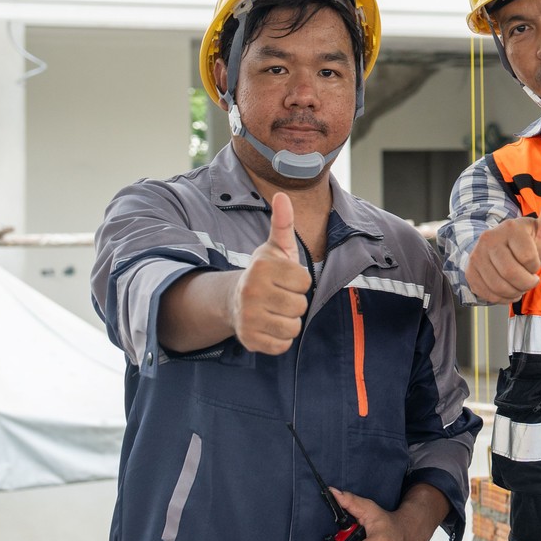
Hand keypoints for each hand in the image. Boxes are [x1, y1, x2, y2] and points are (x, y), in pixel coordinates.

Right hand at [230, 192, 314, 354]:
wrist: (235, 301)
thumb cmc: (265, 273)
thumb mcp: (275, 248)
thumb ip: (282, 223)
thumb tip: (282, 194)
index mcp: (261, 267)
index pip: (305, 281)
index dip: (299, 281)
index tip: (285, 278)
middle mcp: (251, 292)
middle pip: (300, 306)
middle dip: (294, 302)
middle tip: (278, 296)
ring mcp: (248, 317)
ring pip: (293, 327)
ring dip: (288, 321)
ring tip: (274, 310)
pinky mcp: (249, 340)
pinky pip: (283, 345)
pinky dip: (279, 338)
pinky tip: (268, 325)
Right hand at [464, 186, 540, 303]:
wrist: (499, 250)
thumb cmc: (526, 243)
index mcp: (510, 228)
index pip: (529, 260)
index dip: (535, 266)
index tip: (533, 261)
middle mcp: (489, 239)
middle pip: (513, 275)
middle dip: (526, 283)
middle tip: (528, 279)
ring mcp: (477, 256)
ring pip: (500, 287)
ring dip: (514, 291)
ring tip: (517, 284)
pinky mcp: (470, 271)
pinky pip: (488, 294)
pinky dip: (501, 297)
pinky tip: (506, 288)